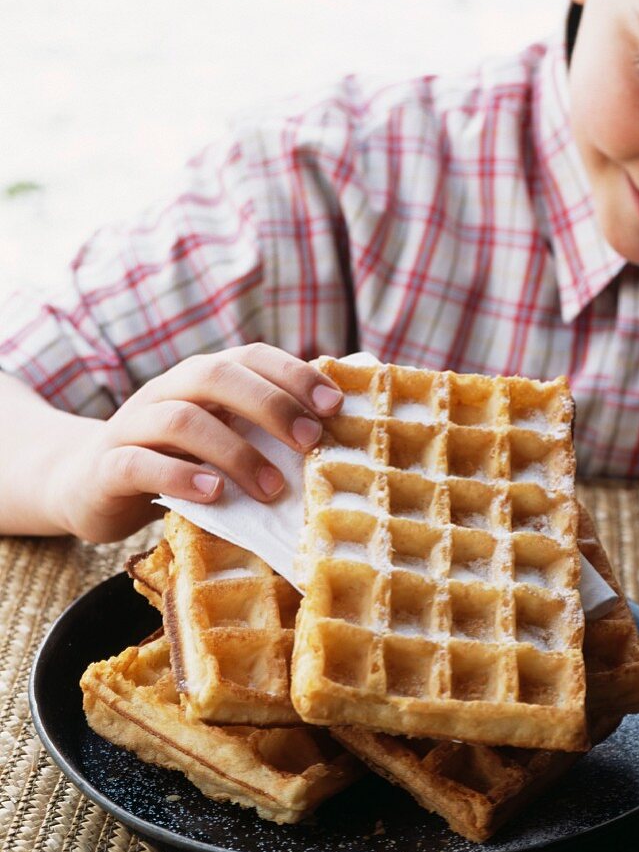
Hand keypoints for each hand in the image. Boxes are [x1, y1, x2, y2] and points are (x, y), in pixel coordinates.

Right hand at [51, 344, 342, 542]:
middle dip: (271, 406)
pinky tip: (212, 494)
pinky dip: (179, 475)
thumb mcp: (220, 440)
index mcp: (201, 380)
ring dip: (235, 452)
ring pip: (182, 419)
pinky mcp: (108, 467)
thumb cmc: (174, 463)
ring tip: (272, 489)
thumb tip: (337, 437)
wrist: (88, 484)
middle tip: (311, 443)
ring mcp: (134, 426)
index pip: (250, 357)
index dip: (293, 374)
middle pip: (217, 376)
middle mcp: (167, 391)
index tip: (334, 404)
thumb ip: (262, 433)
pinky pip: (140, 462)